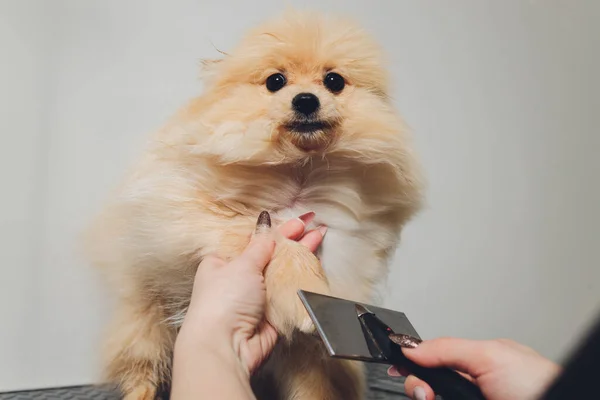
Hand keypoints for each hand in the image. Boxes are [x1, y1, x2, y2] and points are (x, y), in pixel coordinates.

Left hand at [176, 211, 323, 373]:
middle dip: (291, 240)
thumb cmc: (224, 300)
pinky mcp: (271, 312)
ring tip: (318, 236)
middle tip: (310, 224)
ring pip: (282, 271)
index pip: (252, 241)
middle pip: (270, 255)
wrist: (227, 346)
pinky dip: (302, 278)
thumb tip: (266, 222)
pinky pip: (289, 291)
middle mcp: (238, 279)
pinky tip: (314, 263)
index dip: (274, 230)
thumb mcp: (242, 264)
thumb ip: (260, 245)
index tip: (294, 221)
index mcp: (222, 263)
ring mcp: (256, 297)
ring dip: (300, 255)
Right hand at [388, 337, 560, 399]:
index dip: (412, 362)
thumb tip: (411, 347)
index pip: (433, 358)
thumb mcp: (490, 356)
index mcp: (478, 362)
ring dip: (423, 395)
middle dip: (418, 385)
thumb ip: (448, 348)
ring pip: (432, 397)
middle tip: (425, 393)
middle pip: (428, 383)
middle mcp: (473, 386)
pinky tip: (432, 399)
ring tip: (430, 398)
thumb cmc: (539, 386)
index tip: (393, 366)